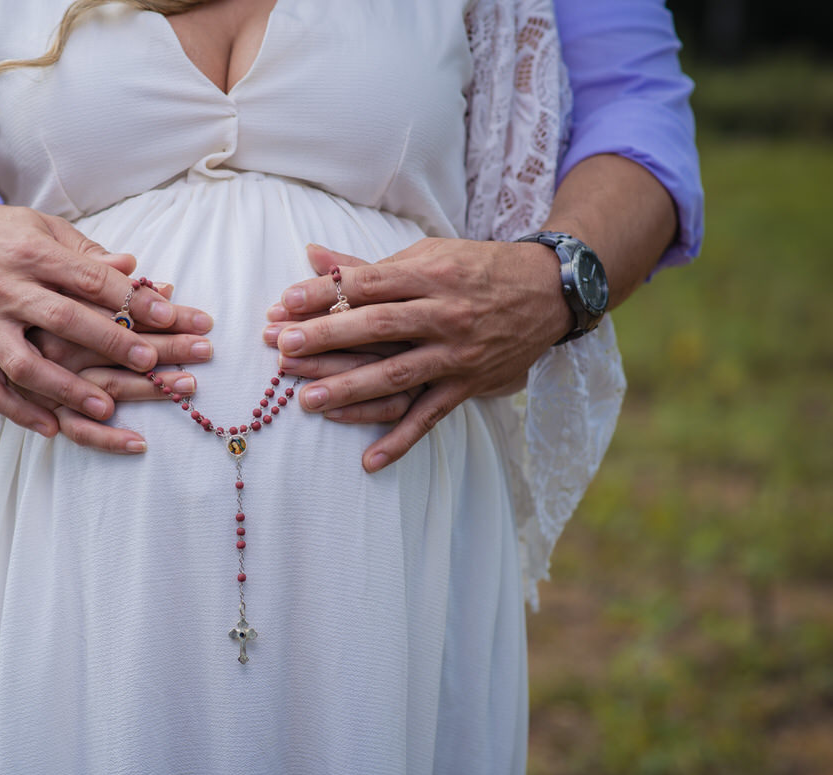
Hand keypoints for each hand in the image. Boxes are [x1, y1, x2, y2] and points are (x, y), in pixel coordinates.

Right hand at [0, 195, 212, 437]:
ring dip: (66, 388)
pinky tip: (51, 429)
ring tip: (105, 409)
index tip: (171, 315)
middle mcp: (6, 288)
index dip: (132, 299)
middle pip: (64, 319)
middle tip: (151, 362)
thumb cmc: (0, 233)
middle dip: (111, 342)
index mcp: (33, 254)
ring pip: (24, 362)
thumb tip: (134, 267)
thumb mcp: (44, 229)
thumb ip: (88, 254)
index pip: (90, 279)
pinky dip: (18, 411)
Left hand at [263, 240, 569, 471]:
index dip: (324, 293)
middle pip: (379, 327)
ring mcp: (456, 353)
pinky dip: (401, 441)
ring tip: (309, 402)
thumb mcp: (428, 255)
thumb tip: (312, 256)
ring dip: (352, 390)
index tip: (284, 302)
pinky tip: (368, 461)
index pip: (369, 284)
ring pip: (398, 374)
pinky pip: (430, 416)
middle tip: (284, 349)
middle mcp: (444, 314)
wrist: (549, 292)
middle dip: (329, 338)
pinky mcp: (468, 385)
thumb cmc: (475, 269)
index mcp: (430, 274)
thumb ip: (368, 264)